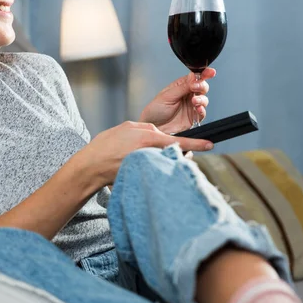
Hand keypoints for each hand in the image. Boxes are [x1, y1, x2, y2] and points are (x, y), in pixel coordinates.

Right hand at [75, 121, 212, 186]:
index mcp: (149, 138)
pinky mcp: (143, 175)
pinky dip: (151, 165)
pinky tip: (138, 164)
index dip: (197, 144)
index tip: (211, 144)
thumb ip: (148, 127)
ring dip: (160, 158)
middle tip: (164, 150)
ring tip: (141, 156)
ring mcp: (148, 166)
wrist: (92, 166)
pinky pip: (154, 168)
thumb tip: (160, 132)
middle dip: (174, 151)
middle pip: (173, 153)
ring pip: (164, 160)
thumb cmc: (107, 145)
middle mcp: (151, 153)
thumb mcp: (128, 127)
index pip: (180, 142)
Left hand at [138, 68, 215, 134]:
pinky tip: (197, 109)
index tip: (210, 72)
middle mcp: (187, 95)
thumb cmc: (155, 110)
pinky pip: (202, 113)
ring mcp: (191, 107)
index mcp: (180, 86)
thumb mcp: (167, 96)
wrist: (152, 127)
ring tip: (194, 101)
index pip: (194, 77)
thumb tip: (194, 77)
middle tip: (196, 88)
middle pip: (202, 87)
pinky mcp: (193, 118)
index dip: (204, 73)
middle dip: (202, 86)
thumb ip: (182, 87)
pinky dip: (202, 110)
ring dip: (201, 99)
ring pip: (204, 99)